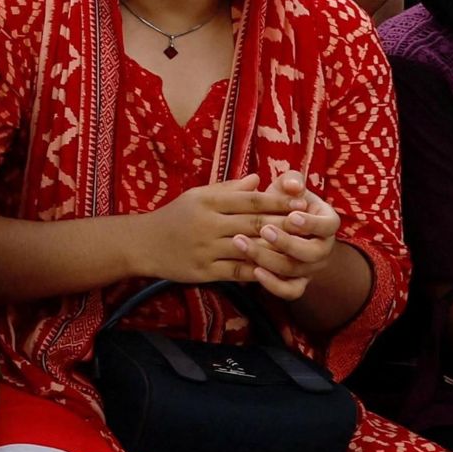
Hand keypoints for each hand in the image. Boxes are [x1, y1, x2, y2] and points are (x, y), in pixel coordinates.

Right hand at [138, 174, 296, 283]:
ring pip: (250, 248)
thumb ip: (228, 189)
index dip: (278, 201)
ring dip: (277, 249)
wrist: (142, 244)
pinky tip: (276, 268)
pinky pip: (237, 271)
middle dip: (285, 224)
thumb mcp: (197, 196)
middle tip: (310, 225)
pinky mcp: (204, 270)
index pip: (250, 199)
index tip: (301, 201)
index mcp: (207, 202)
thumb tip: (259, 180)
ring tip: (300, 248)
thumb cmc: (174, 216)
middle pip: (255, 223)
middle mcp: (207, 224)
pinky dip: (258, 270)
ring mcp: (206, 249)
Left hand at [240, 171, 341, 300]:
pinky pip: (289, 291)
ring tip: (242, 243)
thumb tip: (293, 185)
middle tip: (263, 230)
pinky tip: (254, 272)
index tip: (292, 216)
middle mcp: (323, 249)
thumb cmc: (282, 201)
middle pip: (312, 253)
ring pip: (295, 271)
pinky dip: (273, 285)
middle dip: (287, 243)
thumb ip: (291, 181)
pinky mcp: (296, 282)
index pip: (328, 226)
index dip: (312, 223)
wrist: (273, 224)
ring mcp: (310, 268)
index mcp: (326, 223)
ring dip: (268, 259)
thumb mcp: (287, 187)